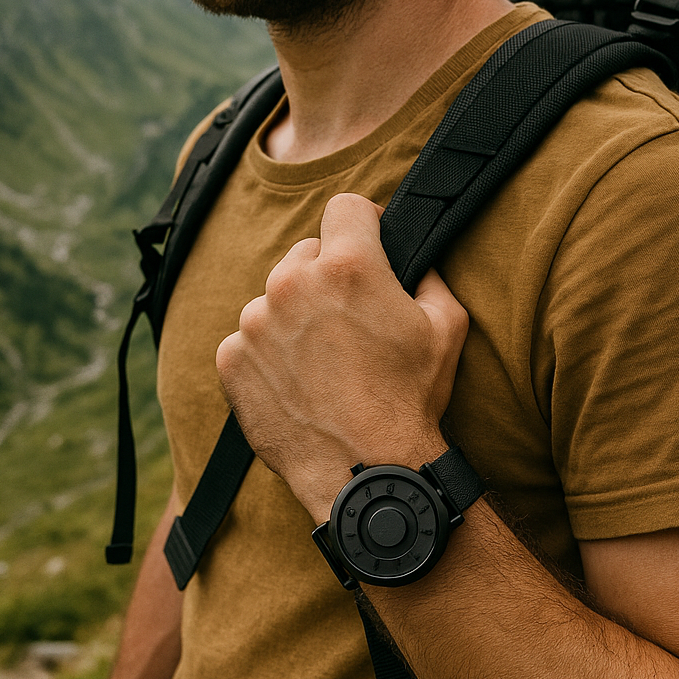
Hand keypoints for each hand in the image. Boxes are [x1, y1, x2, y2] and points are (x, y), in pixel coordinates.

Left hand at [215, 192, 468, 515]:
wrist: (364, 472)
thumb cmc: (411, 401)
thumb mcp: (447, 326)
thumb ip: (430, 275)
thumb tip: (416, 260)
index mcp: (349, 265)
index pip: (346, 206)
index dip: (363, 223)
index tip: (368, 245)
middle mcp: (293, 283)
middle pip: (307, 254)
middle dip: (328, 276)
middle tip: (350, 321)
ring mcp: (255, 321)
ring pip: (275, 298)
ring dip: (296, 317)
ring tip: (325, 362)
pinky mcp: (230, 358)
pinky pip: (248, 339)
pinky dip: (269, 354)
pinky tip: (299, 384)